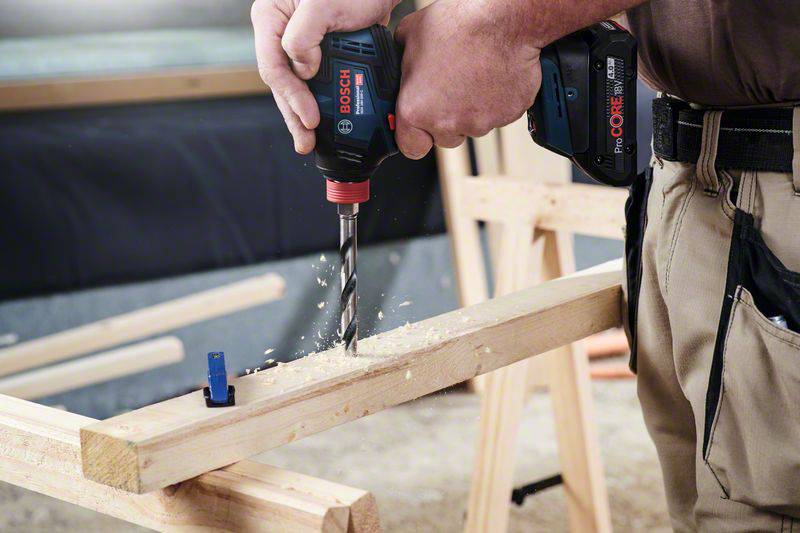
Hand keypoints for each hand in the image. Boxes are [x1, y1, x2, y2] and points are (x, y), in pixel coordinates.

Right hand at [252, 0, 398, 153]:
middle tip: (306, 142)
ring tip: (312, 141)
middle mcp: (280, 34)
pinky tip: (327, 120)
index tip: (311, 118)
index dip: (292, 98)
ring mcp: (299, 45)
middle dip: (294, 116)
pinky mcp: (320, 54)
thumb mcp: (323, 4)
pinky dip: (321, 102)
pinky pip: (315, 84)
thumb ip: (304, 36)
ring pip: (297, 87)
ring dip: (304, 115)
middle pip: (282, 84)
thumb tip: (303, 71)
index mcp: (271, 19)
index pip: (273, 68)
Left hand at [395, 0, 541, 158]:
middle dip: (445, 119)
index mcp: (416, 109)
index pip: (410, 147)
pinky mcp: (506, 117)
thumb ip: (401, 62)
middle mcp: (446, 123)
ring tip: (473, 76)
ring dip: (470, 110)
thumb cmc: (460, 24)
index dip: (415, 136)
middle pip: (443, 137)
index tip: (418, 126)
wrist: (504, 20)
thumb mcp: (410, 34)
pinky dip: (495, 103)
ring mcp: (479, 123)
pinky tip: (491, 76)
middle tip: (450, 89)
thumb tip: (402, 67)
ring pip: (471, 127)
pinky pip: (497, 117)